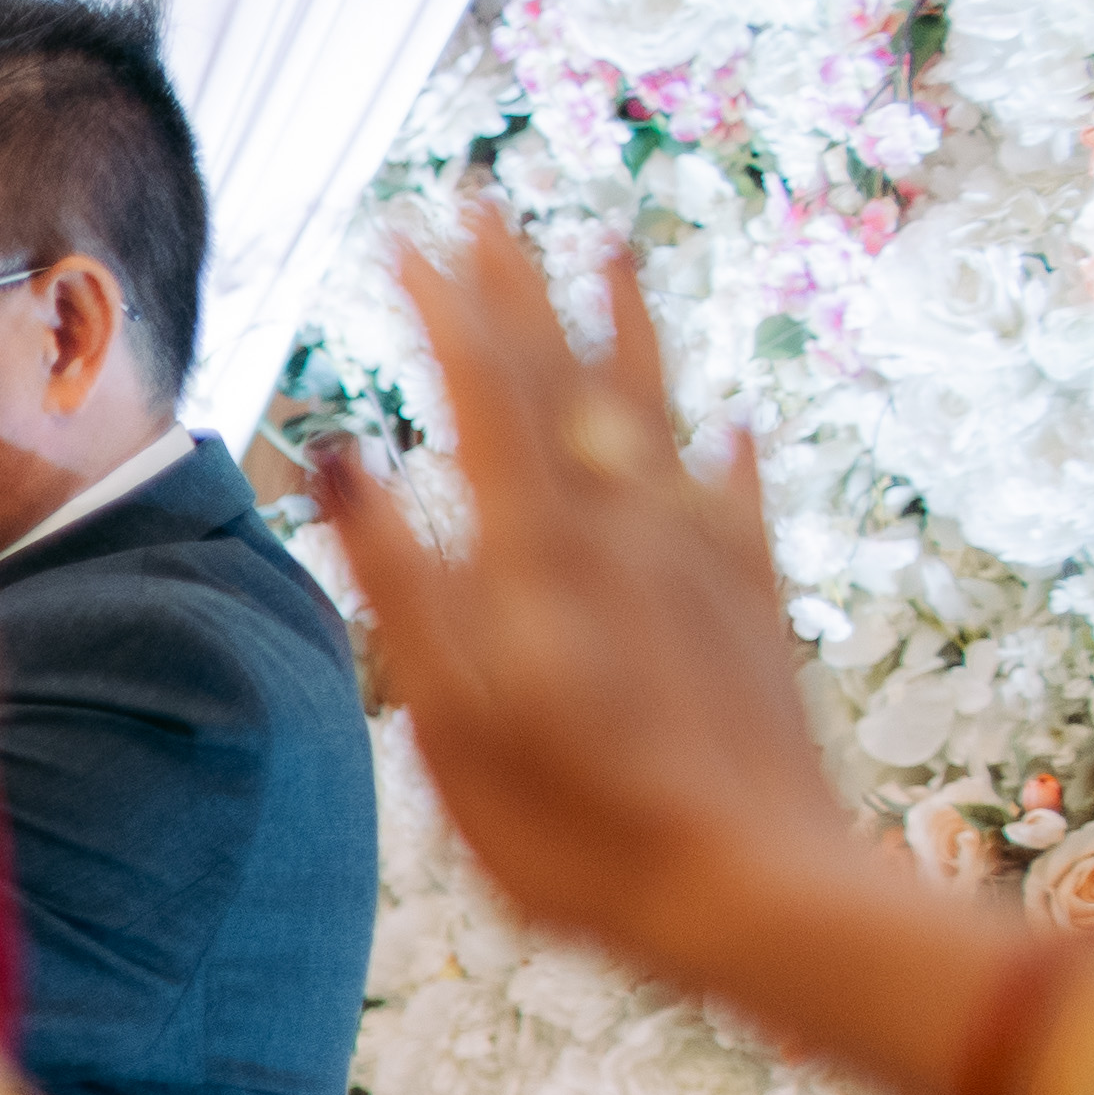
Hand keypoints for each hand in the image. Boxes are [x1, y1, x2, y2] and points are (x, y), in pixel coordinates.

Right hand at [312, 217, 850, 970]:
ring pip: (659, 411)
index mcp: (535, 548)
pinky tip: (723, 425)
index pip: (484, 390)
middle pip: (567, 375)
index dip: (444, 305)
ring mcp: (698, 559)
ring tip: (614, 250)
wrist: (749, 889)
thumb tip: (340, 452)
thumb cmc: (574, 825)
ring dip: (628, 325)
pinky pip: (733, 498)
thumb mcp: (447, 713)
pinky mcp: (752, 606)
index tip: (404, 235)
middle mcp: (625, 527)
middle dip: (519, 284)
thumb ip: (397, 574)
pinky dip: (718, 449)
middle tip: (485, 206)